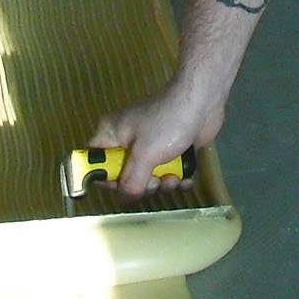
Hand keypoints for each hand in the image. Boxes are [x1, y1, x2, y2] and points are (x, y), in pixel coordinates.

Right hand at [90, 84, 223, 197]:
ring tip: (174, 177)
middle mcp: (127, 141)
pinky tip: (185, 178)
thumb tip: (126, 197)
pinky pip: (167, 174)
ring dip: (162, 184)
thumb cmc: (167, 122)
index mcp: (111, 134)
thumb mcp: (143, 154)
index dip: (105, 178)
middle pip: (124, 177)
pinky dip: (177, 179)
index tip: (123, 186)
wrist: (203, 100)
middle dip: (142, 185)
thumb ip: (130, 182)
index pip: (95, 162)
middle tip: (154, 180)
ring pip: (148, 178)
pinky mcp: (170, 150)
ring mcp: (150, 146)